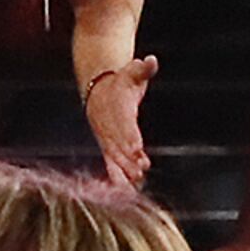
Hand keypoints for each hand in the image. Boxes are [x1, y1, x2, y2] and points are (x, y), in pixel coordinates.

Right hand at [83, 53, 156, 188]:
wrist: (98, 87)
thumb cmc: (121, 81)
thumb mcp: (132, 71)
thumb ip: (143, 69)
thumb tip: (151, 61)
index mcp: (117, 108)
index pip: (124, 124)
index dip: (130, 137)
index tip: (137, 149)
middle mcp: (109, 125)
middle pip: (118, 144)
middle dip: (128, 159)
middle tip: (139, 171)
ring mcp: (106, 135)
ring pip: (113, 156)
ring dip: (123, 170)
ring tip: (133, 184)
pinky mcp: (106, 144)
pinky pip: (110, 161)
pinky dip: (116, 175)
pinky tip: (123, 189)